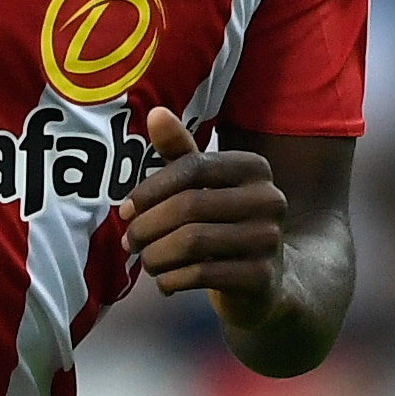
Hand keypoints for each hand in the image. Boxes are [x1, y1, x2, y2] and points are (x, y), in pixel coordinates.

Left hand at [118, 107, 286, 304]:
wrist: (265, 282)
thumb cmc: (223, 224)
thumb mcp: (204, 185)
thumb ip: (180, 150)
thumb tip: (156, 113)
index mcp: (254, 168)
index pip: (193, 167)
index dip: (150, 189)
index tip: (125, 211)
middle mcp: (269, 199)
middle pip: (188, 206)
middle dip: (147, 227)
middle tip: (129, 242)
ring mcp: (268, 240)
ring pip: (192, 241)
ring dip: (155, 255)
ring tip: (146, 262)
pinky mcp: (261, 277)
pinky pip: (201, 274)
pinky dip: (172, 279)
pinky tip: (165, 282)